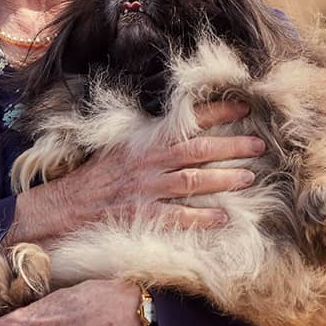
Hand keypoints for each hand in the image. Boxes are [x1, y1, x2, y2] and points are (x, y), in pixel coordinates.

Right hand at [9, 100, 262, 241]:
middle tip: (260, 145)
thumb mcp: (120, 147)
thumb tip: (182, 127)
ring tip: (250, 179)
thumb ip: (150, 139)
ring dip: (224, 179)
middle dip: (231, 146)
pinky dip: (202, 217)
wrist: (65, 206)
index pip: (184, 121)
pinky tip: (224, 218)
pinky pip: (178, 216)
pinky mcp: (142, 215)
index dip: (216, 113)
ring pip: (192, 181)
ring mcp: (145, 190)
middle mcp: (147, 162)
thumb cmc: (96, 177)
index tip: (244, 107)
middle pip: (197, 150)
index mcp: (143, 141)